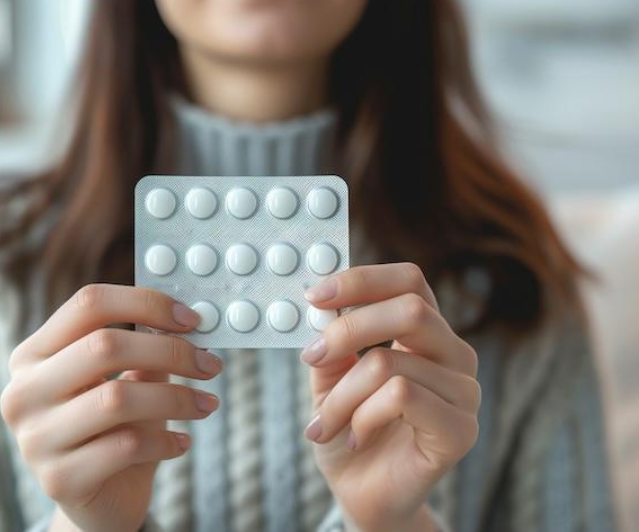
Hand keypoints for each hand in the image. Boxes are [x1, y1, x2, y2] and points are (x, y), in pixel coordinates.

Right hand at [0, 284, 222, 531]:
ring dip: (176, 398)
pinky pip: (126, 446)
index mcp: (34, 354)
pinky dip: (165, 441)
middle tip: (210, 364)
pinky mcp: (59, 479)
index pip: (88, 304)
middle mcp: (23, 392)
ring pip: (117, 397)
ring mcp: (35, 438)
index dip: (145, 303)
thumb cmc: (115, 428)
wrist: (98, 502)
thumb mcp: (128, 379)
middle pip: (103, 346)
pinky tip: (181, 443)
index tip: (191, 319)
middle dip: (170, 350)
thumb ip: (149, 345)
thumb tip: (189, 317)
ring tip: (207, 403)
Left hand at [301, 263, 479, 531]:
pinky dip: (363, 417)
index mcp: (424, 334)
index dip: (362, 280)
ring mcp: (464, 391)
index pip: (409, 280)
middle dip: (347, 328)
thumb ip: (330, 340)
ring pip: (390, 362)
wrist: (362, 495)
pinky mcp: (461, 429)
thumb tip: (318, 304)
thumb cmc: (348, 430)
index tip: (315, 295)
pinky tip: (355, 438)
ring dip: (341, 395)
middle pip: (410, 308)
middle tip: (310, 355)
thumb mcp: (329, 377)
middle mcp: (453, 355)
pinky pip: (402, 397)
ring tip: (325, 424)